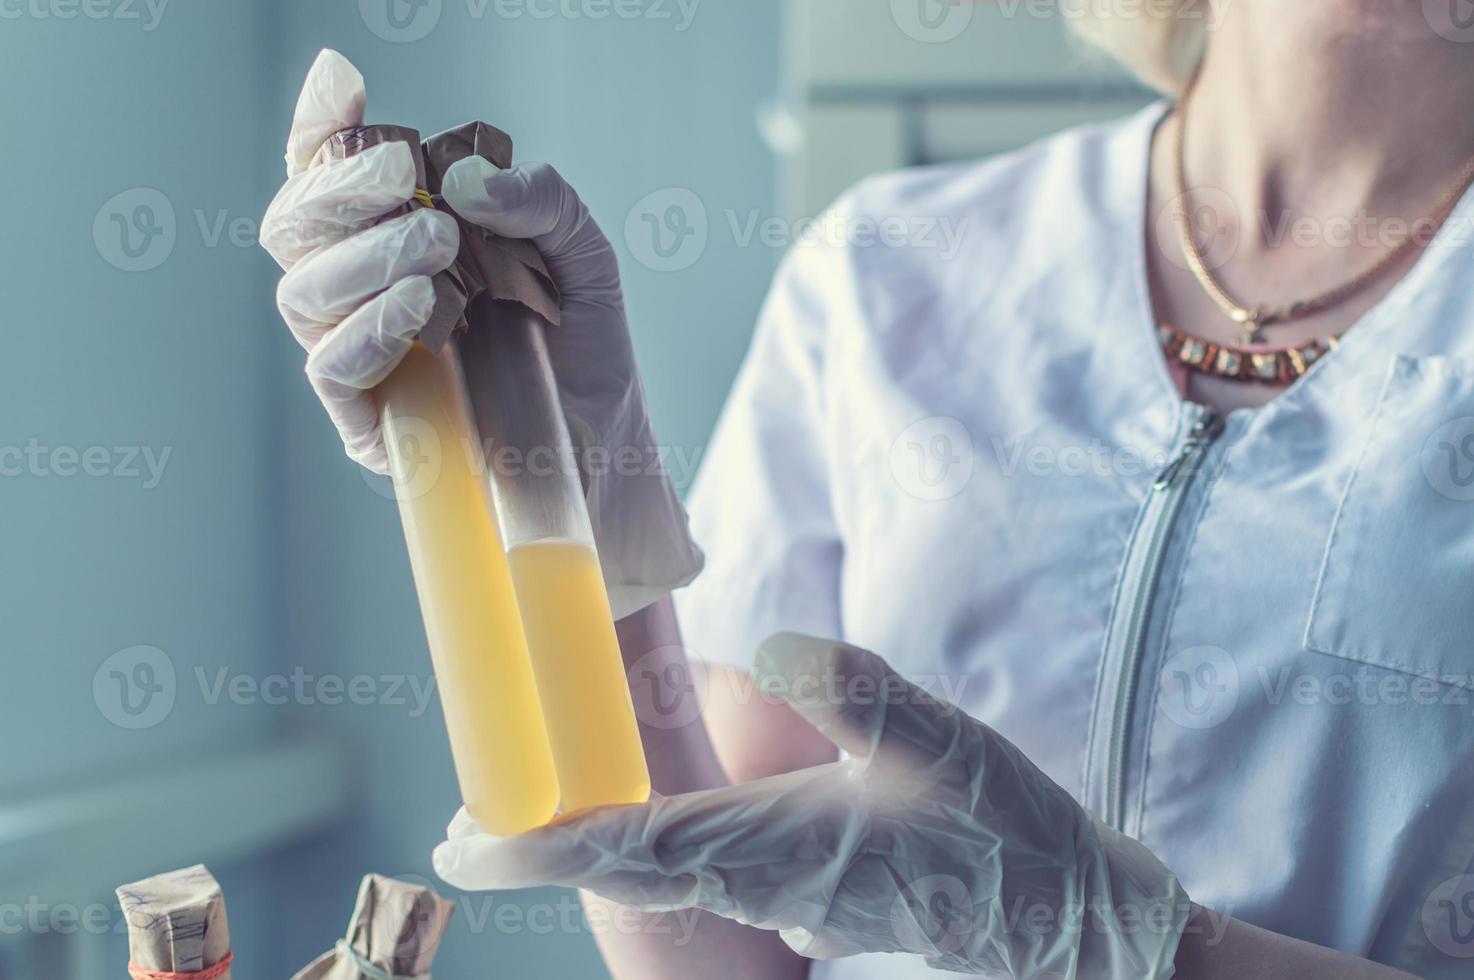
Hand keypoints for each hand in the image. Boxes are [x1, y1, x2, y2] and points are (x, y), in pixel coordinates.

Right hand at [261, 49, 699, 616]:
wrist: (611, 465)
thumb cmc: (586, 360)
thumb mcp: (585, 263)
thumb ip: (544, 203)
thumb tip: (467, 178)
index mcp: (403, 243)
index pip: (331, 180)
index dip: (323, 129)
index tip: (346, 84)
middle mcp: (367, 296)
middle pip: (295, 227)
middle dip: (341, 189)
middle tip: (411, 179)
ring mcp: (363, 361)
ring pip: (300, 292)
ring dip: (362, 254)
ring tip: (436, 245)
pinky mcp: (371, 426)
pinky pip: (330, 369)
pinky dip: (365, 328)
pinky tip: (417, 305)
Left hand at [433, 633, 1189, 977]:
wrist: (1062, 917)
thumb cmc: (999, 829)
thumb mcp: (933, 736)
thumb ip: (848, 687)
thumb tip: (769, 650)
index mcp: (772, 844)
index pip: (624, 847)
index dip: (534, 846)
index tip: (455, 844)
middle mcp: (762, 885)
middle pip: (624, 868)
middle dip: (541, 848)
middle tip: (469, 824)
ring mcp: (784, 902)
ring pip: (663, 874)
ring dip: (593, 845)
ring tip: (540, 815)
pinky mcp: (809, 899)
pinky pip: (710, 876)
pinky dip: (659, 845)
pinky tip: (660, 817)